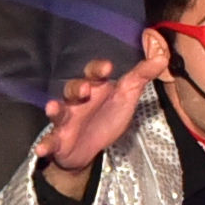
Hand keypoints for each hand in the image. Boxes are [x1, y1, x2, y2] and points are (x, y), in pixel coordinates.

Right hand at [33, 33, 168, 191]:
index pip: (93, 73)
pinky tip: (42, 149)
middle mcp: (76, 100)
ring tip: (53, 108)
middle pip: (72, 88)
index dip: (98, 69)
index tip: (108, 67)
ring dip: (55, 109)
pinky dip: (44, 145)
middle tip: (85, 88)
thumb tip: (162, 56)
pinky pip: (49, 141)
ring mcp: (65, 119)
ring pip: (59, 111)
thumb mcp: (127, 97)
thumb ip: (142, 76)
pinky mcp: (57, 139)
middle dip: (77, 87)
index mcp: (94, 88)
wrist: (89, 148)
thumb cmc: (107, 117)